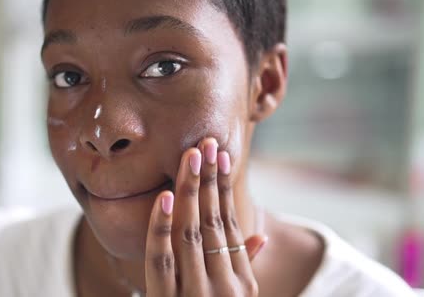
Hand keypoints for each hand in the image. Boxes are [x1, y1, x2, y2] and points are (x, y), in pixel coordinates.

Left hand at [145, 138, 267, 295]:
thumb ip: (244, 267)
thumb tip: (262, 237)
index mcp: (242, 281)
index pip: (230, 224)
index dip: (225, 189)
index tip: (221, 157)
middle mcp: (223, 285)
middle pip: (213, 222)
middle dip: (210, 179)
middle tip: (207, 142)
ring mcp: (196, 293)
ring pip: (190, 233)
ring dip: (191, 191)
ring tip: (191, 156)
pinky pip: (161, 259)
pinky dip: (161, 227)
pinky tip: (164, 196)